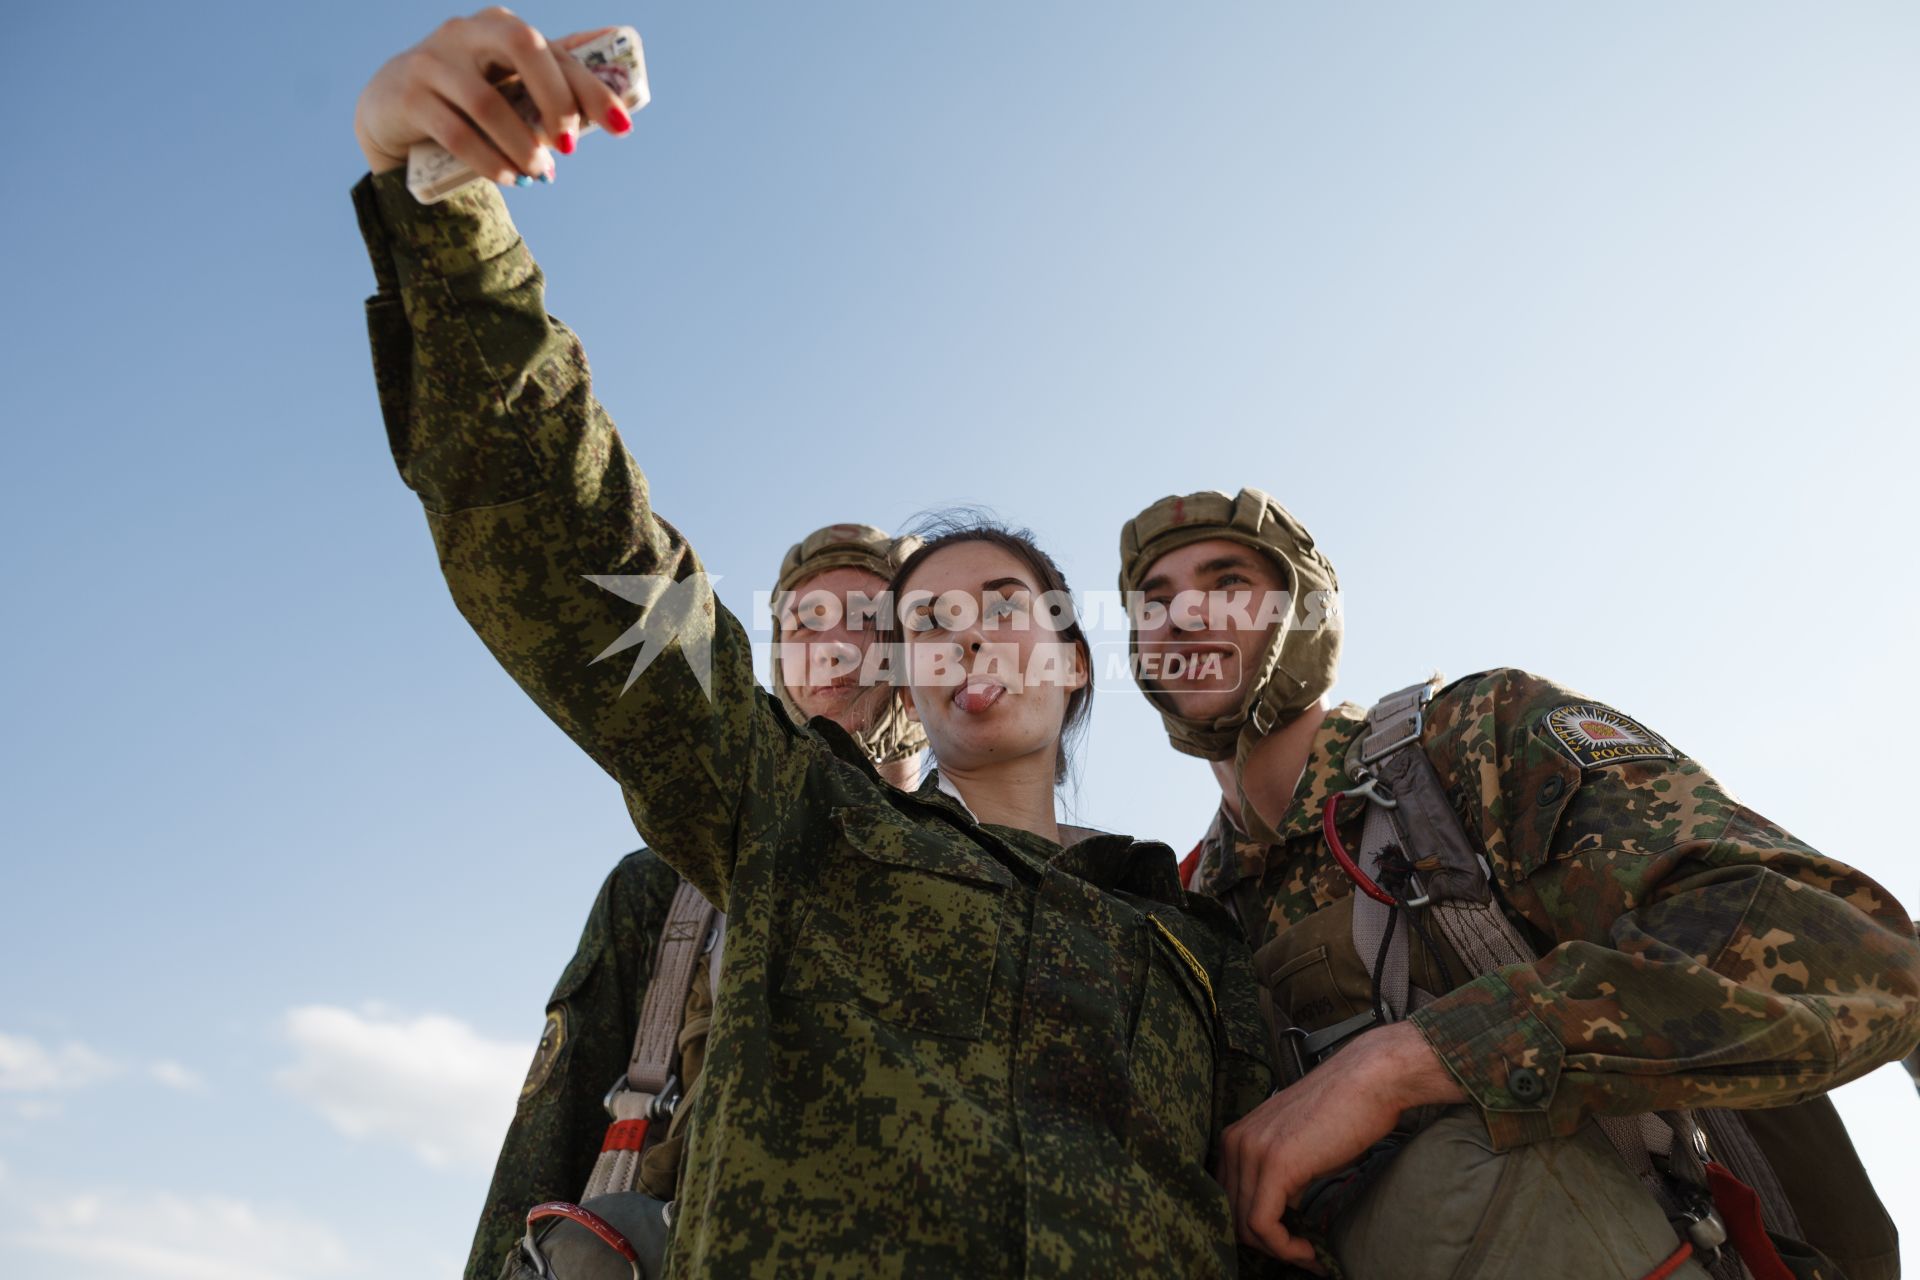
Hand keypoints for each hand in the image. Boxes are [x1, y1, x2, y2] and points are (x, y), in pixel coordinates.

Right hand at [353, 7, 630, 180]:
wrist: (392, 108)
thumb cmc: (467, 98)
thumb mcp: (508, 84)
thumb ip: (553, 82)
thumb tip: (620, 92)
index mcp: (500, 25)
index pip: (555, 51)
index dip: (590, 89)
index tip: (620, 127)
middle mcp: (466, 32)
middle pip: (524, 48)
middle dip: (556, 100)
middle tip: (568, 147)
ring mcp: (432, 60)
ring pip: (488, 102)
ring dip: (522, 145)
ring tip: (539, 173)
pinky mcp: (408, 96)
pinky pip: (457, 133)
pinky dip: (490, 161)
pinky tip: (509, 178)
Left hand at [1217, 1021, 1465, 1268]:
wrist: (1368, 1080)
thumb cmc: (1343, 1110)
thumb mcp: (1297, 1144)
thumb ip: (1277, 1174)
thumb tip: (1279, 1213)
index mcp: (1235, 1136)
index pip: (1228, 1198)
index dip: (1255, 1229)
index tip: (1287, 1243)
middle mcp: (1234, 1141)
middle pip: (1233, 1215)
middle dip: (1267, 1243)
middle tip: (1302, 1255)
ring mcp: (1251, 1152)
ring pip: (1246, 1225)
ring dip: (1279, 1250)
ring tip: (1309, 1256)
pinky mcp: (1275, 1165)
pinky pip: (1263, 1224)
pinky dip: (1285, 1248)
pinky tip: (1309, 1250)